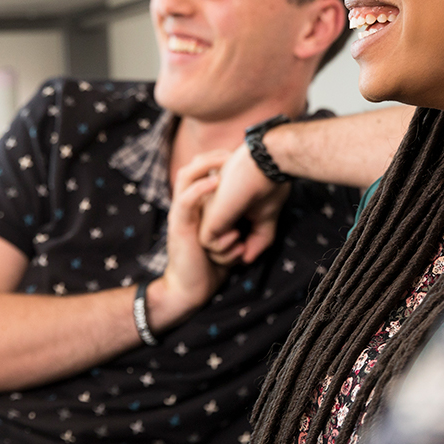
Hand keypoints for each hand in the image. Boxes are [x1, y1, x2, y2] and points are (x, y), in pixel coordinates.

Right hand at [147, 151, 229, 329]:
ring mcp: (180, 215)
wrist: (190, 292)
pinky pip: (186, 200)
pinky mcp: (180, 227)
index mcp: (195, 208)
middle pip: (192, 168)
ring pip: (186, 177)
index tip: (239, 154)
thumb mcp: (229, 241)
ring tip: (225, 159)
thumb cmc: (209, 268)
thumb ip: (239, 227)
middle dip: (212, 156)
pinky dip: (201, 187)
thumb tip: (263, 219)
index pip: (200, 172)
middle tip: (234, 151)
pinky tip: (216, 180)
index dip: (216, 159)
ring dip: (206, 165)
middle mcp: (185, 207)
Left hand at [198, 142, 290, 264]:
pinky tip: (236, 234)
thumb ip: (257, 239)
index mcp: (226, 211)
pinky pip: (208, 244)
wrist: (264, 168)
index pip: (226, 240)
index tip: (249, 243)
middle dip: (230, 256)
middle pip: (216, 247)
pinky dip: (223, 248)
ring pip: (210, 248)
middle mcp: (214, 212)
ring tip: (240, 242)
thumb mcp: (264, 219)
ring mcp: (209, 213)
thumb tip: (246, 258)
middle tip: (243, 247)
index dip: (237, 249)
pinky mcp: (208, 215)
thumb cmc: (268, 187)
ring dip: (227, 255)